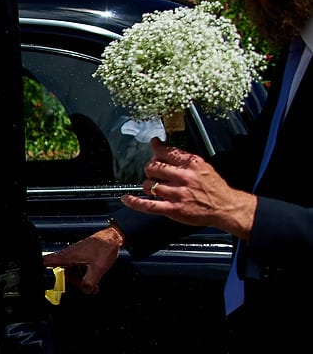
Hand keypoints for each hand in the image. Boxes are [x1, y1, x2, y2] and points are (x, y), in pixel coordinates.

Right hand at [41, 227, 122, 293]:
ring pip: (71, 271)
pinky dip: (84, 274)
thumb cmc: (104, 248)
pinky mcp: (80, 256)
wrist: (112, 237)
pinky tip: (93, 276)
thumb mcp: (98, 268)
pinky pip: (77, 268)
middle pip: (62, 273)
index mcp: (67, 257)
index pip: (46, 262)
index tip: (38, 275)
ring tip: (93, 285)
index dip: (39, 268)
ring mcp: (73, 255)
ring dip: (81, 279)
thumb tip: (85, 291)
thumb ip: (90, 282)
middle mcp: (67, 255)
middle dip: (74, 282)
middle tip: (87, 287)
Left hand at [125, 138, 255, 236]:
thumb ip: (182, 158)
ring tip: (152, 187)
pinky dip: (134, 202)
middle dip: (150, 169)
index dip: (156, 148)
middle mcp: (184, 177)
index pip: (166, 151)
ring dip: (147, 186)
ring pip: (149, 185)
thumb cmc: (214, 187)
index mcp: (192, 164)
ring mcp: (178, 193)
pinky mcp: (174, 209)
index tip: (153, 144)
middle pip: (153, 167)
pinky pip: (148, 205)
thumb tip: (161, 146)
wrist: (226, 207)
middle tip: (154, 172)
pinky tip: (126, 199)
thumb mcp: (203, 167)